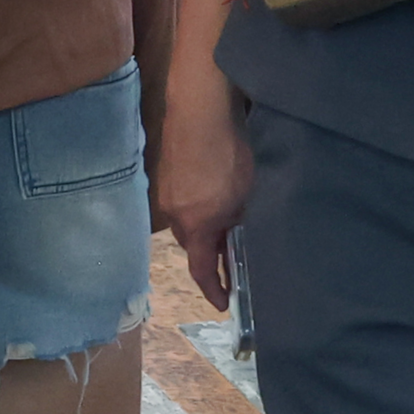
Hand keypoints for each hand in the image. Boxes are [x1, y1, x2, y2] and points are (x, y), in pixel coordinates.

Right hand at [152, 78, 254, 310]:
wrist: (201, 109)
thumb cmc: (229, 154)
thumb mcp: (246, 196)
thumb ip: (241, 222)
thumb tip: (242, 235)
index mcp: (196, 225)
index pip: (201, 270)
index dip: (213, 290)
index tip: (223, 303)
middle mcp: (175, 214)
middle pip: (193, 246)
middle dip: (211, 256)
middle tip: (233, 260)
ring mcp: (167, 191)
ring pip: (187, 222)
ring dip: (205, 228)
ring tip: (228, 225)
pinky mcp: (167, 171)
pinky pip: (182, 202)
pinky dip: (198, 208)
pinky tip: (213, 195)